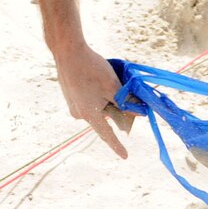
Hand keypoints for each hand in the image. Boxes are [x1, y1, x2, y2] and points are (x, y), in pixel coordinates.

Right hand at [54, 43, 130, 158]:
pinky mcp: (71, 96)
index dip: (117, 145)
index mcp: (90, 114)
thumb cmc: (92, 69)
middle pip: (105, 118)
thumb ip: (126, 103)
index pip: (107, 134)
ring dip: (108, 100)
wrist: (67, 52)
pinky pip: (89, 101)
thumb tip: (139, 114)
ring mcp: (73, 105)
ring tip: (111, 83)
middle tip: (128, 98)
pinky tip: (99, 81)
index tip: (125, 156)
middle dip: (117, 111)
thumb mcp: (113, 86)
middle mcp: (79, 114)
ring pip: (97, 108)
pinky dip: (98, 95)